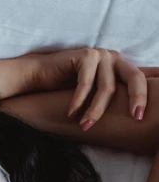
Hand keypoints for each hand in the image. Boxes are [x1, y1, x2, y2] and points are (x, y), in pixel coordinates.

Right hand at [29, 48, 147, 129]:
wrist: (37, 74)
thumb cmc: (63, 87)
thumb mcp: (93, 92)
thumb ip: (110, 95)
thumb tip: (132, 116)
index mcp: (120, 66)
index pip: (140, 79)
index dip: (144, 96)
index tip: (142, 117)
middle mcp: (114, 57)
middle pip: (134, 78)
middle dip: (137, 98)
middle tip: (135, 117)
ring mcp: (100, 55)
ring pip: (106, 88)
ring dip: (95, 110)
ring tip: (85, 127)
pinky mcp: (85, 56)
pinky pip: (86, 84)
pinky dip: (78, 102)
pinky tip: (70, 114)